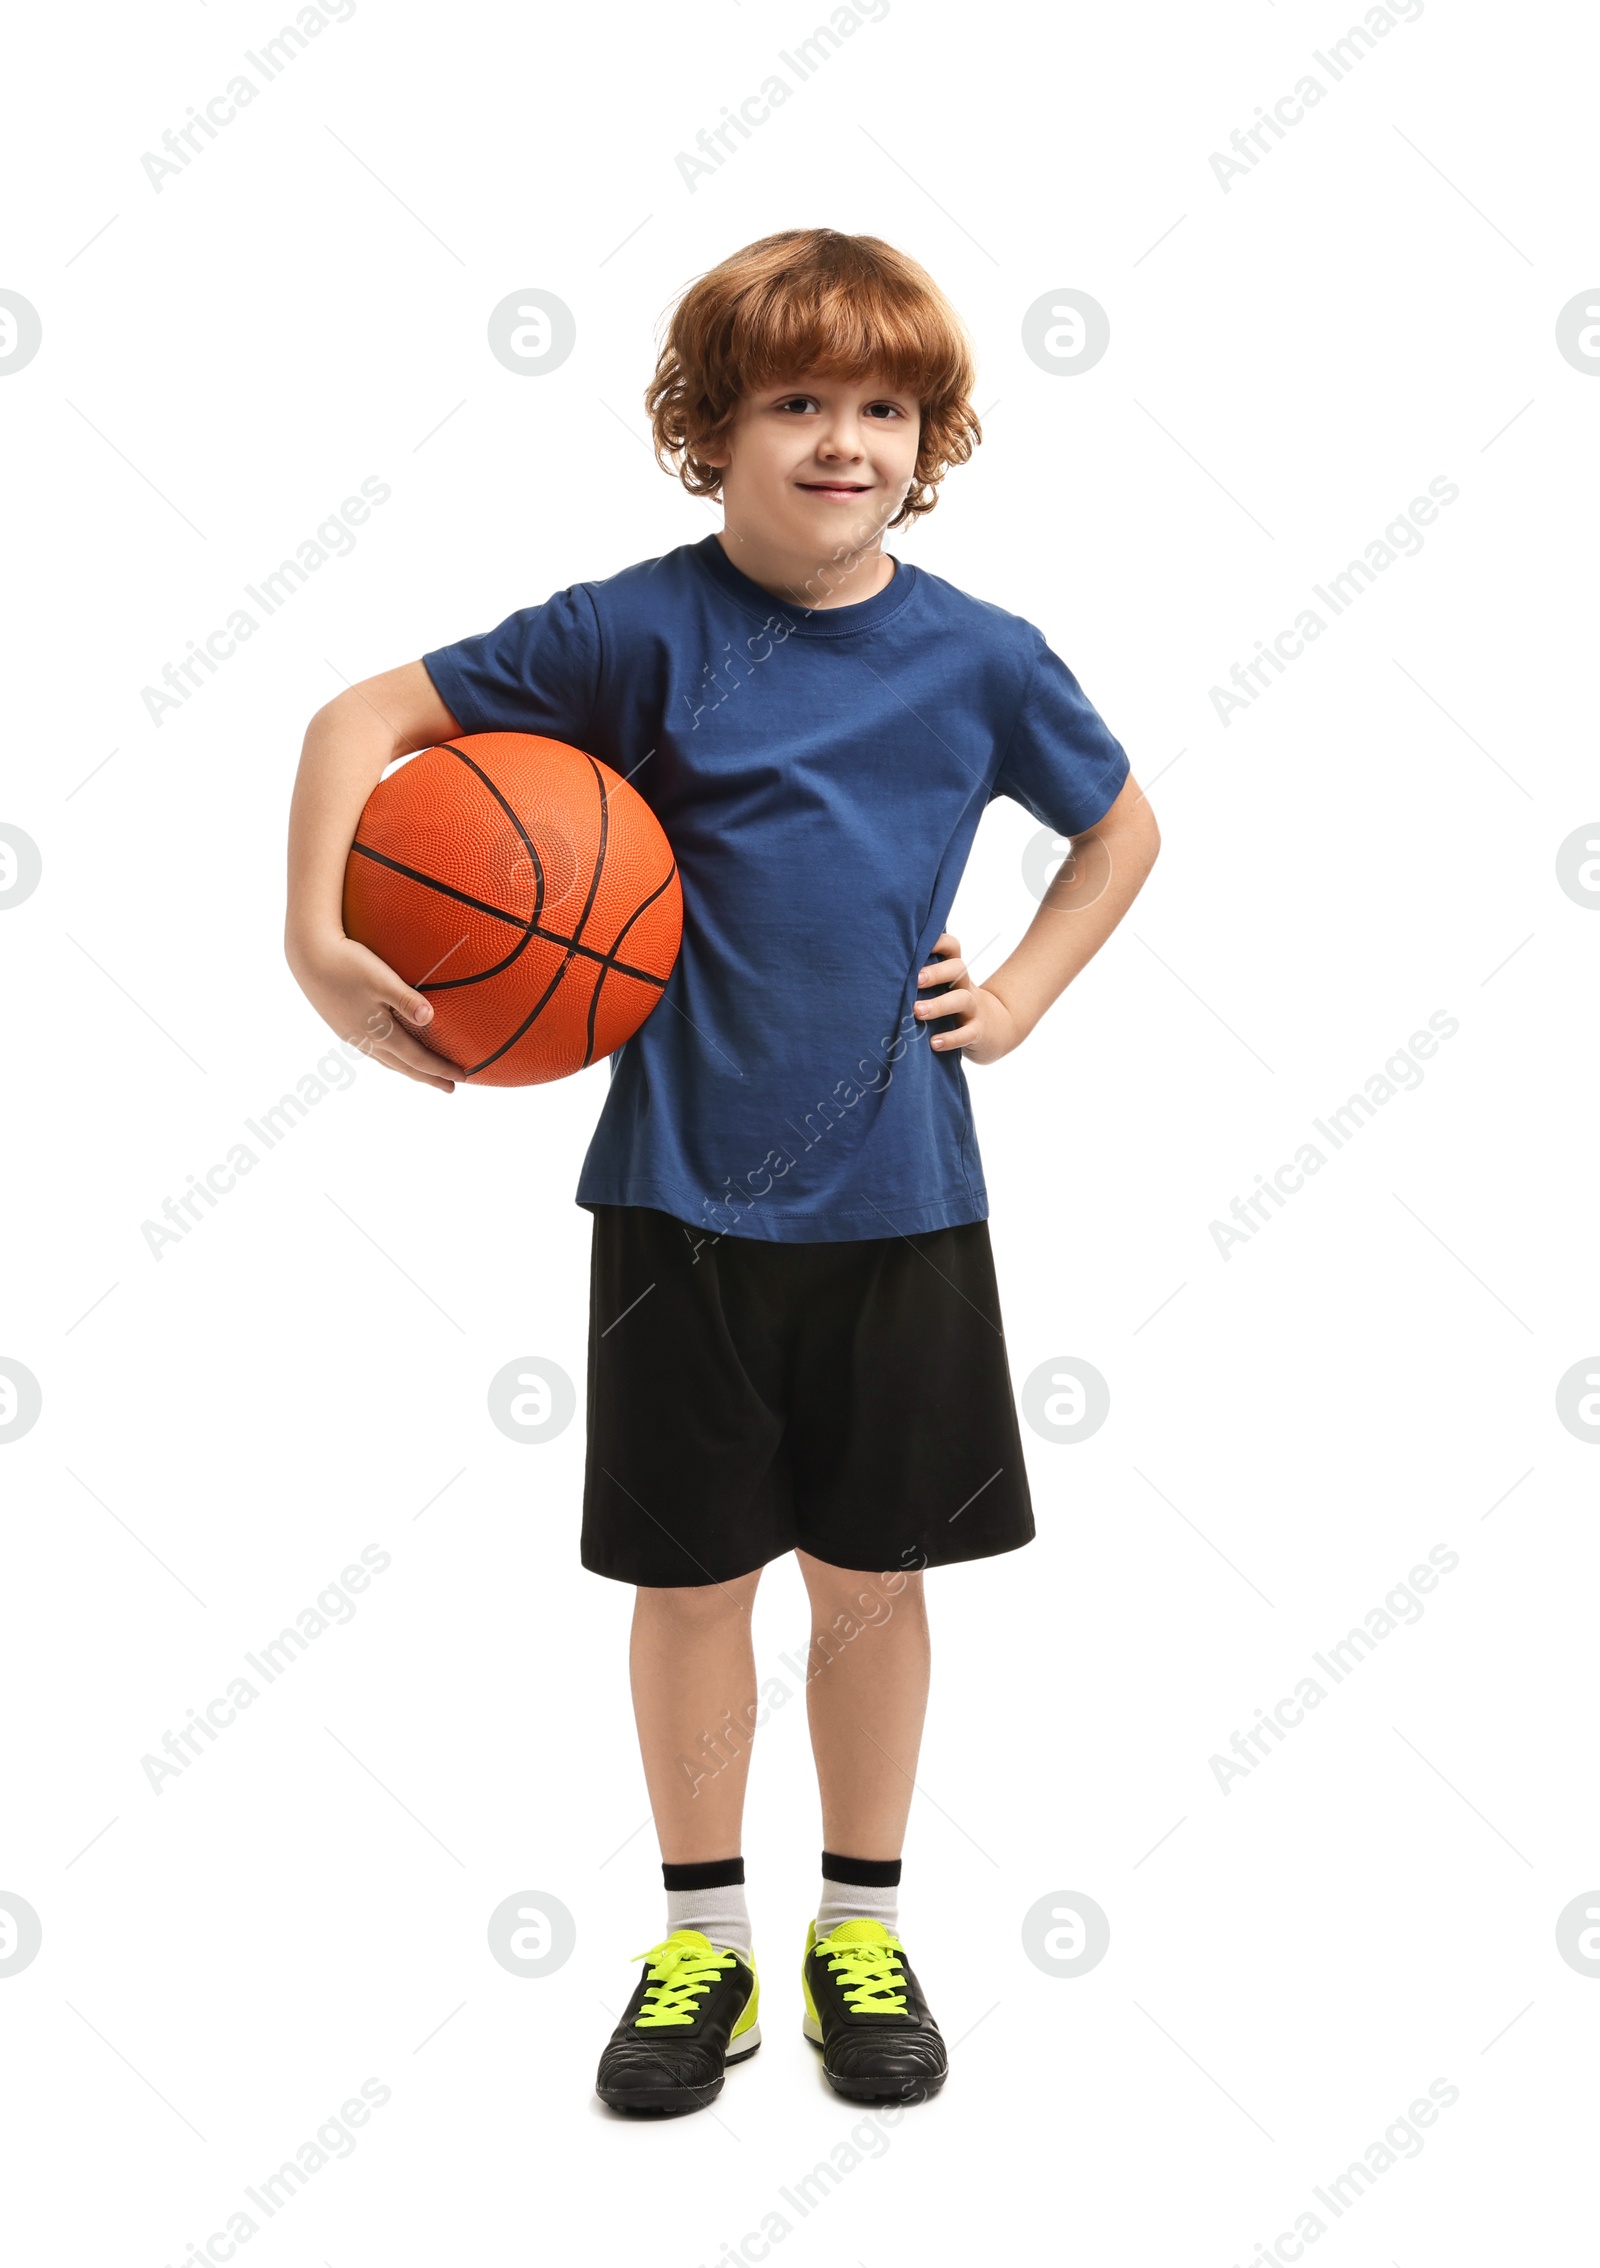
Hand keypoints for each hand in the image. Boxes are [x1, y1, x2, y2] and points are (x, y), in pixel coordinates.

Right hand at [288, 931, 456, 1091]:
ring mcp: (351, 1035)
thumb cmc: (348, 963)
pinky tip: (391, 1054)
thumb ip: (407, 999)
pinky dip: (389, 1059)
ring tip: (423, 1076)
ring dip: (408, 1071)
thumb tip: (430, 1018)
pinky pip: (372, 1052)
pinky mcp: (341, 1025)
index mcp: (378, 1032)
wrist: (308, 956)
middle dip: (428, 1078)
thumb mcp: (382, 979)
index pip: (417, 1058)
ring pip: (386, 1062)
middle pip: (403, 1067)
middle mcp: (365, 1040)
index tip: (461, 1078)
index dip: (440, 1070)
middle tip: (450, 1089)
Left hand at [912, 933, 1022, 1065]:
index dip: (939, 941)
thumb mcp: (945, 988)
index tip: (917, 943)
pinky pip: (967, 1033)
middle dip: (936, 972)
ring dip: (939, 1005)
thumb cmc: (955, 1007)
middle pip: (958, 969)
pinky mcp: (978, 1031)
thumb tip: (882, 974)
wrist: (996, 1030)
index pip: (952, 947)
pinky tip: (934, 1043)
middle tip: (915, 980)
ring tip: (917, 1011)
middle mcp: (964, 986)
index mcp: (954, 973)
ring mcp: (974, 1009)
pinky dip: (951, 1038)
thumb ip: (922, 979)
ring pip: (961, 999)